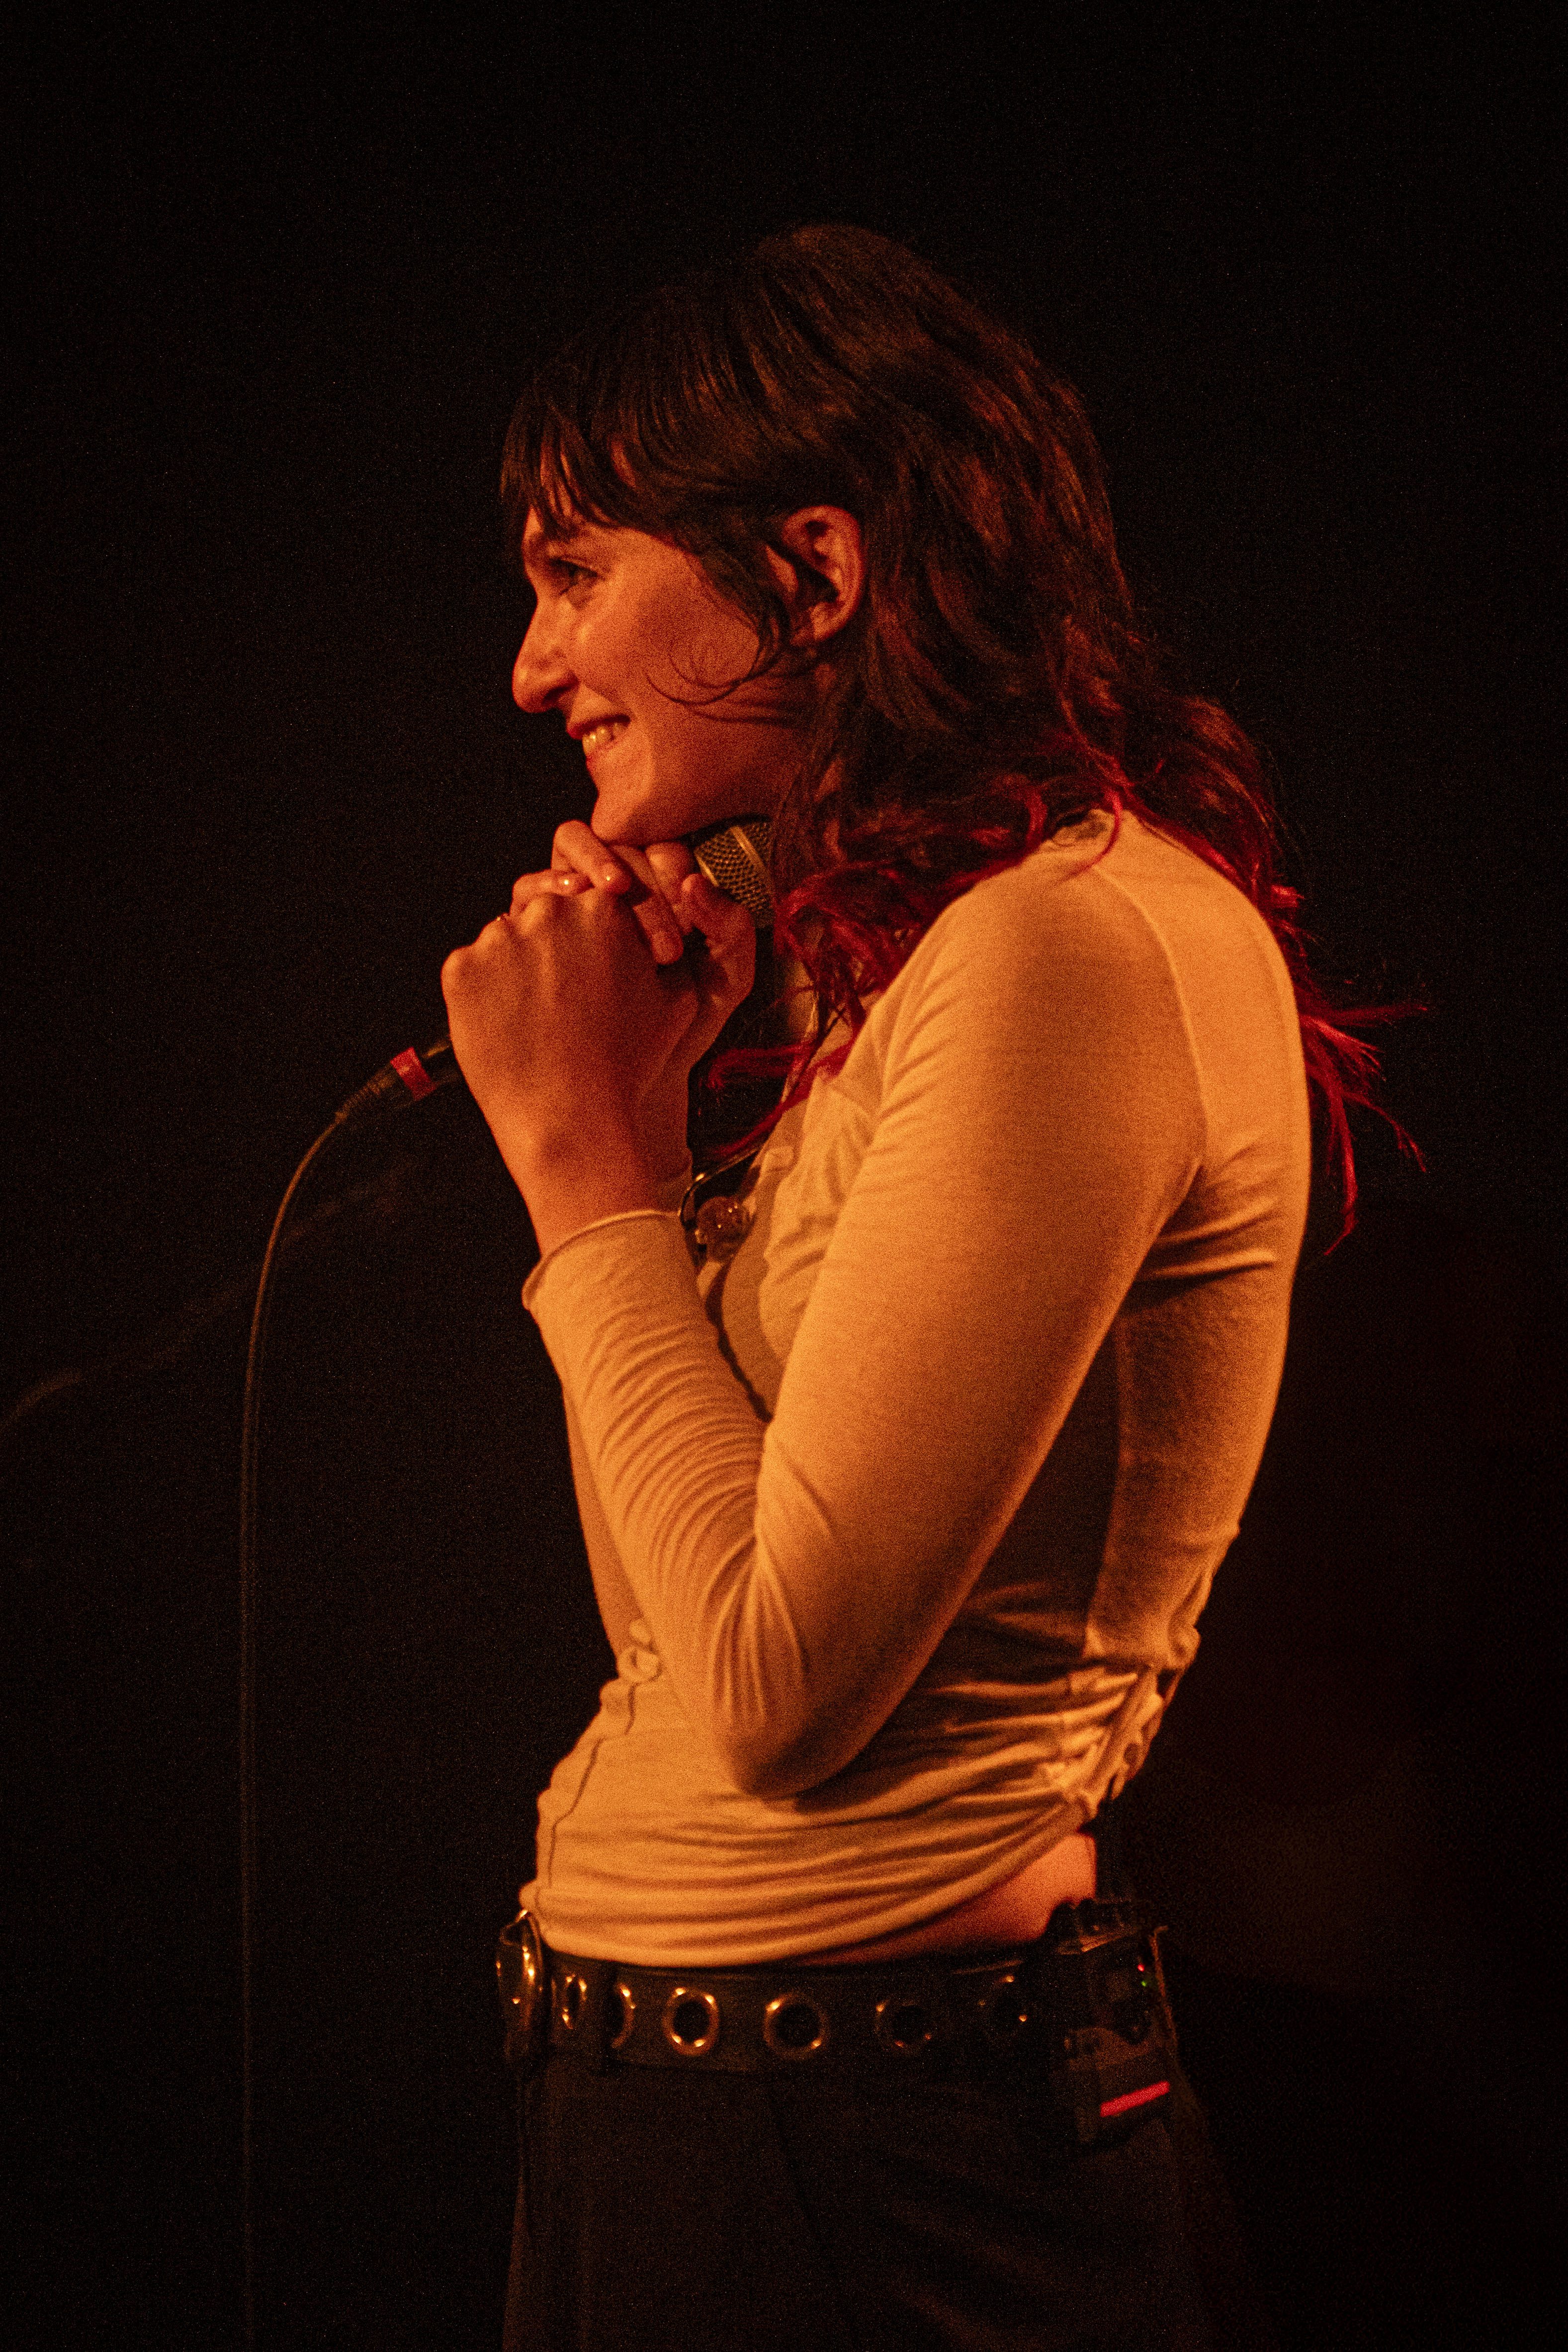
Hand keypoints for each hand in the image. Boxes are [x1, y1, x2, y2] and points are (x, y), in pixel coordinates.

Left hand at [441, 827, 754, 1251]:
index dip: (594, 937)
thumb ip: (660, 945)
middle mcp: (549, 912)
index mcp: (604, 909)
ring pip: (506, 939)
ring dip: (518, 967)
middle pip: (545, 911)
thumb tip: (645, 922)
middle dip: (555, 945)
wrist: (572, 1121)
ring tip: (538, 1019)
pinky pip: (472, 969)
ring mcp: (499, 939)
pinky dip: (486, 993)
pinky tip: (511, 1026)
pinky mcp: (461, 970)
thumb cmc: (630, 1065)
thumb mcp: (676, 998)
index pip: (593, 900)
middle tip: (564, 998)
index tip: (593, 970)